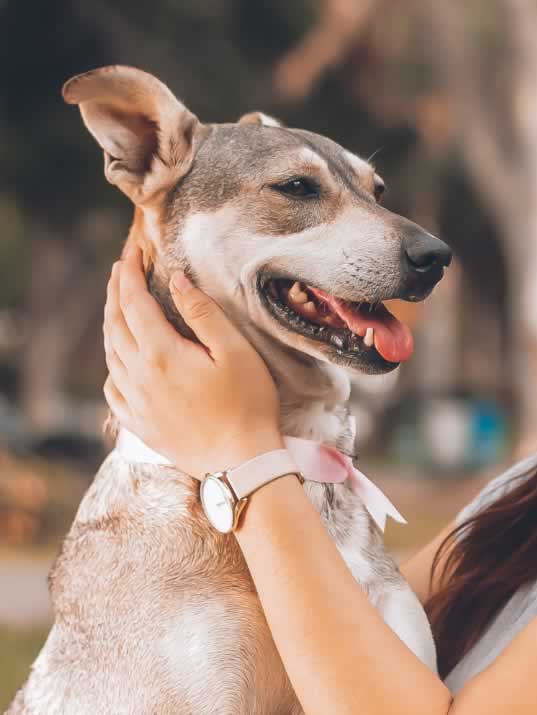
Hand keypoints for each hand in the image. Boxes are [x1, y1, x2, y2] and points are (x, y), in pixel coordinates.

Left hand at [102, 244, 284, 478]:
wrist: (240, 464)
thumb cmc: (248, 405)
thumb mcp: (235, 352)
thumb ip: (202, 313)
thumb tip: (176, 280)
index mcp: (160, 354)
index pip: (133, 302)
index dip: (129, 273)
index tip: (132, 250)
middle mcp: (138, 376)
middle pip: (114, 324)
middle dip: (115, 291)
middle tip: (120, 267)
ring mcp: (135, 402)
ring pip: (110, 354)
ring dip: (111, 323)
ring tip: (119, 304)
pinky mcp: (139, 423)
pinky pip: (113, 387)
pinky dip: (113, 363)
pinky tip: (122, 360)